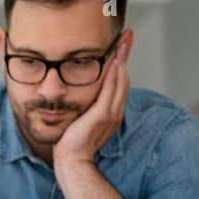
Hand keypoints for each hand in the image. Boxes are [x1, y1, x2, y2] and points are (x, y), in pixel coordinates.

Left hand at [54, 40, 129, 168]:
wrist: (71, 162)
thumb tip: (77, 99)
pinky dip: (114, 74)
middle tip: (127, 36)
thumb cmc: (71, 146)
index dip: (122, 63)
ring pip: (120, 81)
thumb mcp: (80, 123)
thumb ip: (84, 110)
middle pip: (124, 78)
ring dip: (122, 59)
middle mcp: (115, 112)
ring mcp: (110, 114)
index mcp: (111, 113)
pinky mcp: (102, 115)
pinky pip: (111, 90)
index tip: (122, 47)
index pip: (119, 83)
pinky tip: (114, 60)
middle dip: (125, 55)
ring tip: (123, 41)